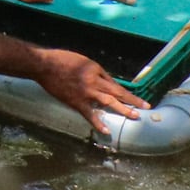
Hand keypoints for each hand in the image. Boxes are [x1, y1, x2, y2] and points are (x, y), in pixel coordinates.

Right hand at [33, 49, 148, 133]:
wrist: (44, 66)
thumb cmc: (62, 59)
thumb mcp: (82, 61)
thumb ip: (95, 72)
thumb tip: (106, 83)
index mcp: (96, 70)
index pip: (114, 82)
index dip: (125, 91)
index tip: (135, 97)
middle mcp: (94, 82)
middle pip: (117, 92)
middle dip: (132, 100)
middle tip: (146, 107)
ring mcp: (86, 93)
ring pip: (109, 102)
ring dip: (123, 109)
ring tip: (135, 116)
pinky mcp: (76, 102)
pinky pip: (89, 114)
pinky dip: (98, 123)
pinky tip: (107, 130)